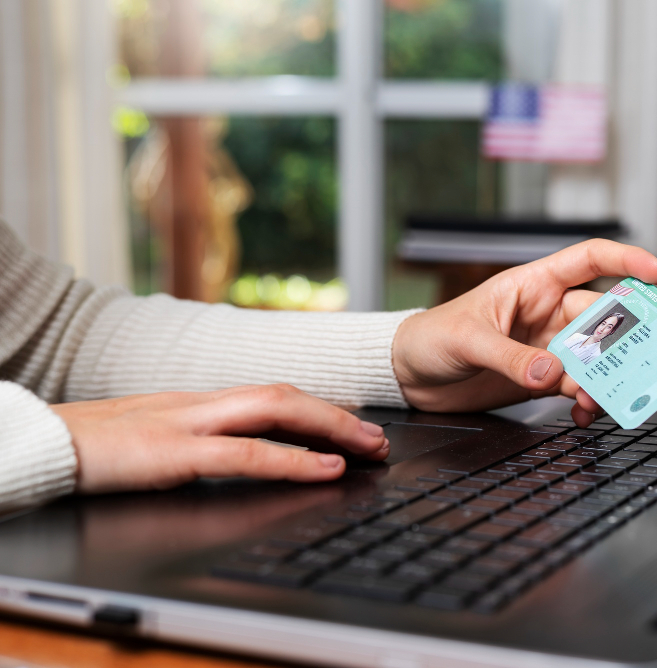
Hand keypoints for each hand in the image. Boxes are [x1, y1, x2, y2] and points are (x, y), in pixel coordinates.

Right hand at [50, 384, 389, 493]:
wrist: (39, 444)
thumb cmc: (95, 449)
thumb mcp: (158, 440)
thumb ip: (200, 443)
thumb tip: (244, 456)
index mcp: (199, 403)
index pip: (271, 396)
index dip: (317, 408)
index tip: (353, 425)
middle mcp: (201, 404)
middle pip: (285, 395)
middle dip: (337, 414)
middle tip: (379, 437)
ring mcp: (189, 423)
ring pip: (276, 411)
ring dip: (330, 427)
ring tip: (368, 447)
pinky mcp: (174, 453)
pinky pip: (246, 453)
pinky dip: (293, 459)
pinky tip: (325, 468)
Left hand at [392, 239, 656, 424]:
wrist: (409, 374)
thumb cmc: (431, 337)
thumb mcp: (467, 340)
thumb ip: (510, 357)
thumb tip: (551, 373)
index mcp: (532, 284)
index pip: (589, 260)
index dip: (628, 259)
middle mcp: (547, 313)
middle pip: (602, 318)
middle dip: (622, 340)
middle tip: (636, 361)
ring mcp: (547, 347)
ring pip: (594, 358)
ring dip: (603, 378)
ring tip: (596, 400)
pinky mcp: (541, 379)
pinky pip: (577, 388)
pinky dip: (585, 402)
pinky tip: (581, 414)